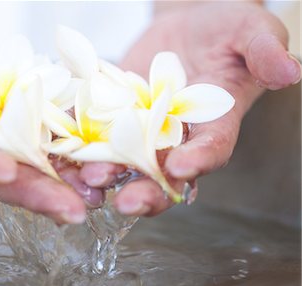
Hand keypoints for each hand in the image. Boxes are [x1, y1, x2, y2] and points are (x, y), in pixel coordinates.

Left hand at [79, 1, 300, 215]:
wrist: (186, 25)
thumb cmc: (224, 30)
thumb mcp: (249, 31)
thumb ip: (264, 50)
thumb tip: (289, 70)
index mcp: (214, 124)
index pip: (212, 149)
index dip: (199, 161)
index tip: (183, 169)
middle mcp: (176, 137)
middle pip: (163, 173)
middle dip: (146, 190)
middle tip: (126, 202)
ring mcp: (141, 130)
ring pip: (125, 162)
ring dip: (107, 175)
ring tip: (88, 181)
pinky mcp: (114, 116)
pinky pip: (97, 135)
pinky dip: (80, 146)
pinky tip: (63, 153)